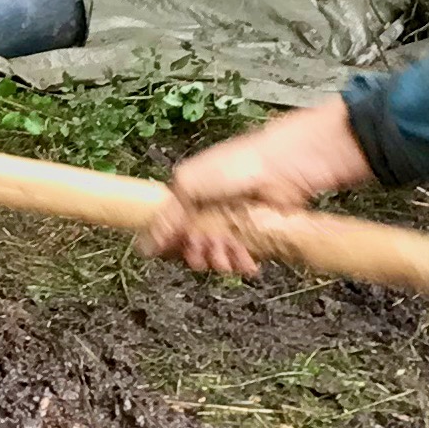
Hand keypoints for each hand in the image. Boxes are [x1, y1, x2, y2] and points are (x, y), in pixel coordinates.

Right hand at [140, 98, 371, 275]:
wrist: (286, 165)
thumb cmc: (236, 165)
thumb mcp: (190, 186)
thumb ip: (167, 218)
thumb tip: (143, 246)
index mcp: (190, 195)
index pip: (172, 230)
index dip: (173, 244)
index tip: (174, 251)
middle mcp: (210, 210)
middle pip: (195, 246)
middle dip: (199, 253)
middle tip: (204, 251)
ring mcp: (234, 222)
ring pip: (219, 254)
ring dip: (222, 260)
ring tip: (229, 254)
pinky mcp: (258, 233)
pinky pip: (244, 256)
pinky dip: (244, 262)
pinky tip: (248, 262)